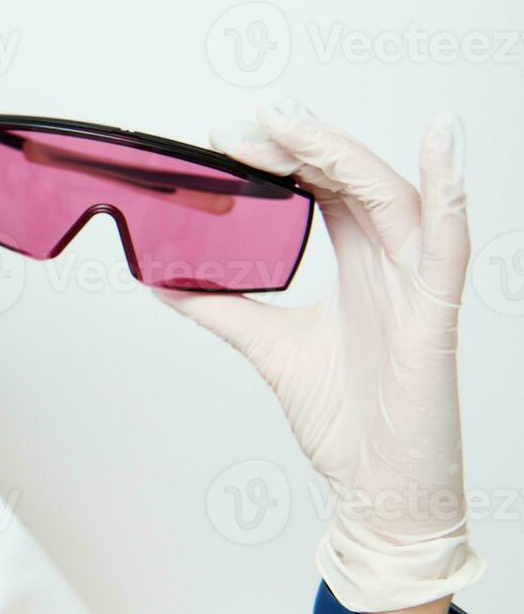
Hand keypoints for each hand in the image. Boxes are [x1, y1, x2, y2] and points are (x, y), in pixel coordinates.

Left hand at [151, 95, 485, 612]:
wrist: (379, 488)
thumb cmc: (346, 420)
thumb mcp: (268, 346)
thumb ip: (219, 307)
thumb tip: (161, 280)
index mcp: (359, 265)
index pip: (326, 187)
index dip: (287, 155)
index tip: (231, 137)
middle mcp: (391, 265)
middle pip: (355, 181)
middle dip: (304, 146)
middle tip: (248, 126)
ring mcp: (416, 287)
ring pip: (395, 198)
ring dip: (346, 156)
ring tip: (297, 127)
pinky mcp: (435, 318)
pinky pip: (450, 246)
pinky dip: (451, 195)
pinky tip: (443, 145)